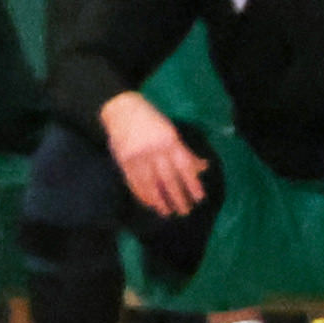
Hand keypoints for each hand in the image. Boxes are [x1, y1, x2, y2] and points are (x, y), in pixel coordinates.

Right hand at [101, 92, 206, 220]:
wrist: (121, 110)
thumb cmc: (151, 120)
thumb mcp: (171, 131)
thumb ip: (184, 151)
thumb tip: (202, 167)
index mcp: (169, 140)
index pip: (184, 166)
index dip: (192, 183)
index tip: (199, 198)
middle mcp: (154, 150)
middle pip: (168, 178)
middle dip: (177, 196)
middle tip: (185, 211)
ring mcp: (137, 157)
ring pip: (151, 184)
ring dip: (160, 200)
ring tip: (167, 212)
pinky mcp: (124, 162)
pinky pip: (134, 182)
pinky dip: (142, 194)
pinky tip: (149, 203)